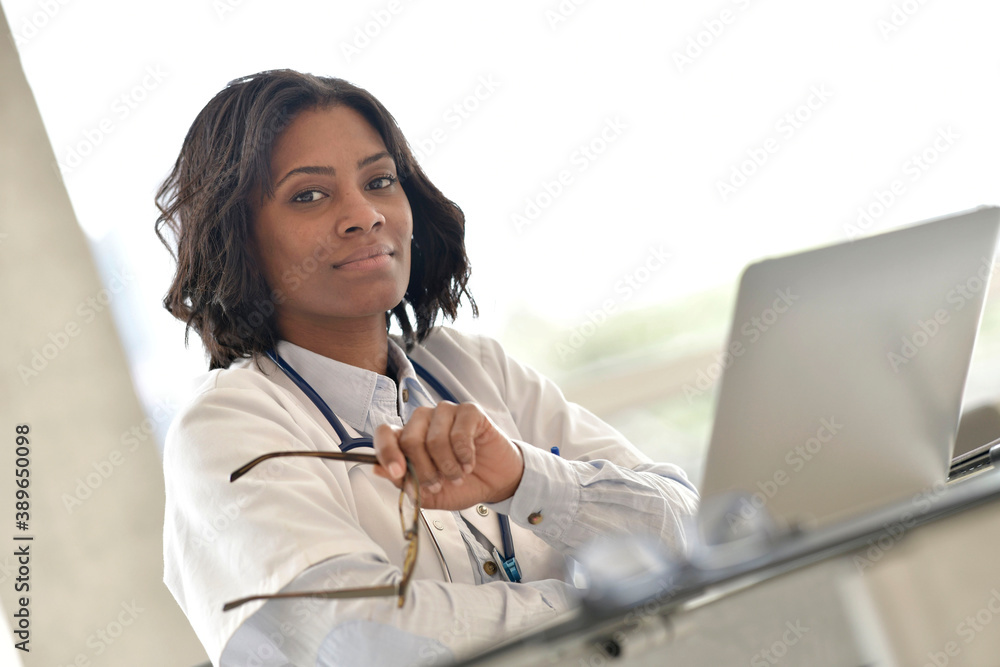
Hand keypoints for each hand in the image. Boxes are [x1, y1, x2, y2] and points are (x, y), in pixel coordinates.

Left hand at [372, 402, 523, 509]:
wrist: (495, 482)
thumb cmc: (463, 483)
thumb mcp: (430, 495)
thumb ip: (405, 482)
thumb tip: (378, 469)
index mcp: (409, 437)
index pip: (385, 433)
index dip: (387, 452)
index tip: (397, 473)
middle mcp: (424, 421)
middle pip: (410, 440)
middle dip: (424, 470)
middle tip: (437, 484)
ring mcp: (446, 413)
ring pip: (434, 439)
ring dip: (447, 466)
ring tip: (457, 475)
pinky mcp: (469, 411)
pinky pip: (459, 433)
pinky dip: (464, 456)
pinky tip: (469, 463)